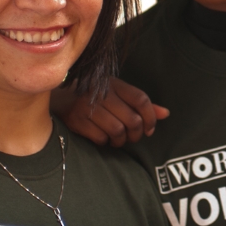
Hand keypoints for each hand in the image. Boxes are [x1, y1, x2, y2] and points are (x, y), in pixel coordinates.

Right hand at [51, 78, 168, 146]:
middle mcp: (102, 93)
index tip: (150, 129)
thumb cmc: (96, 98)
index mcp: (115, 84)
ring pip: (118, 130)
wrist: (60, 98)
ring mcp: (88, 106)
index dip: (151, 117)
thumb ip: (141, 104)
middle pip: (132, 119)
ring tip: (118, 139)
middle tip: (133, 137)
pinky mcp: (77, 120)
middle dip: (136, 133)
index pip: (141, 99)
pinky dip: (105, 142)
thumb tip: (166, 114)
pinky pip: (100, 137)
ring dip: (121, 140)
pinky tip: (103, 138)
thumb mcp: (118, 95)